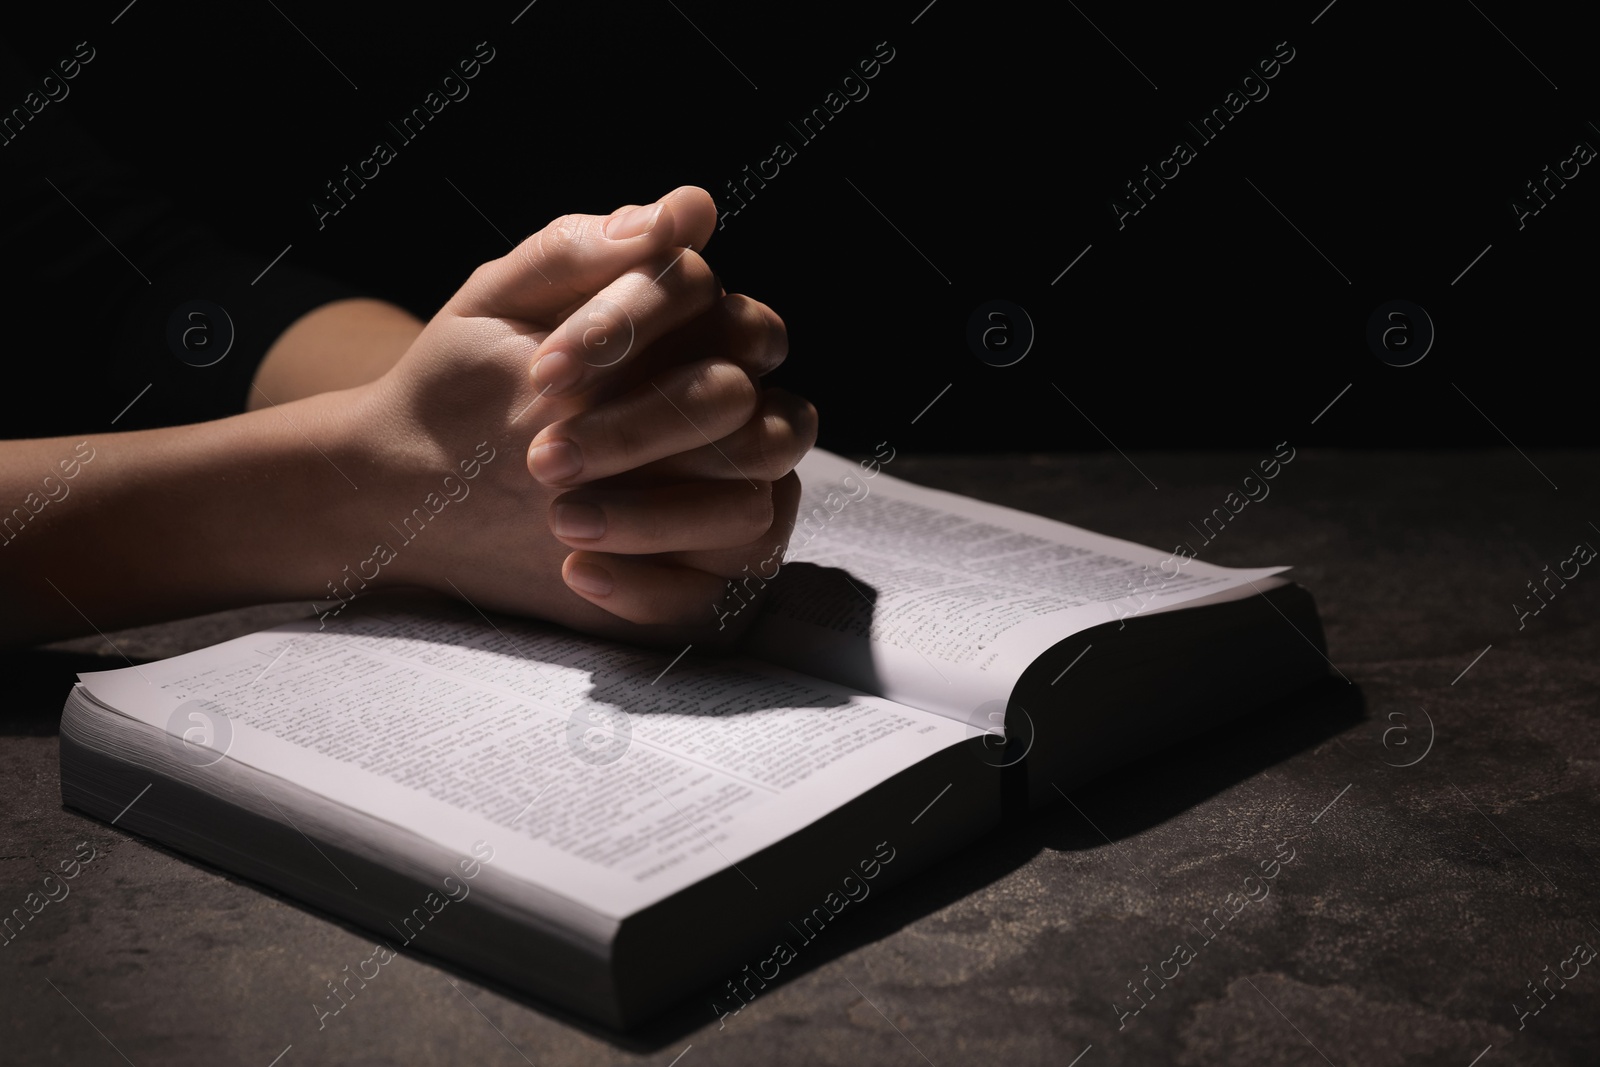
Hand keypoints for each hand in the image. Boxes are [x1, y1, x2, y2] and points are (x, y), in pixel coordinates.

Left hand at [346, 187, 814, 644]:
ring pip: (754, 503)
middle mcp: (725, 408)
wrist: (413, 489)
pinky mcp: (704, 573)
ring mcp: (724, 494)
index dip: (636, 333)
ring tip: (557, 521)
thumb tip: (691, 209)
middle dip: (642, 429)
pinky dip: (654, 585)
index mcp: (688, 330)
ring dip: (656, 514)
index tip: (543, 374)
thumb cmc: (462, 384)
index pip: (718, 307)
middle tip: (541, 458)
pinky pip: (726, 589)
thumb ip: (583, 249)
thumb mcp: (498, 304)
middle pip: (742, 406)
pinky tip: (576, 573)